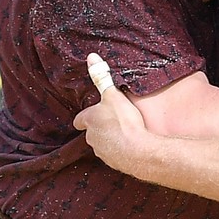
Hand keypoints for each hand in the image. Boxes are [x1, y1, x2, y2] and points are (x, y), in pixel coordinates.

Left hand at [73, 54, 155, 172]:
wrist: (138, 151)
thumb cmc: (124, 122)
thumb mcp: (113, 95)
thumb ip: (101, 77)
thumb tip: (91, 57)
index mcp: (89, 121)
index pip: (79, 120)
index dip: (85, 117)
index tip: (91, 116)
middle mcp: (91, 138)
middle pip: (91, 132)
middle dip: (100, 128)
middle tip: (114, 121)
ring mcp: (102, 152)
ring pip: (103, 144)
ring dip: (110, 139)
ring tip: (125, 133)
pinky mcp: (113, 162)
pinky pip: (115, 154)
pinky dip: (120, 150)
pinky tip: (131, 145)